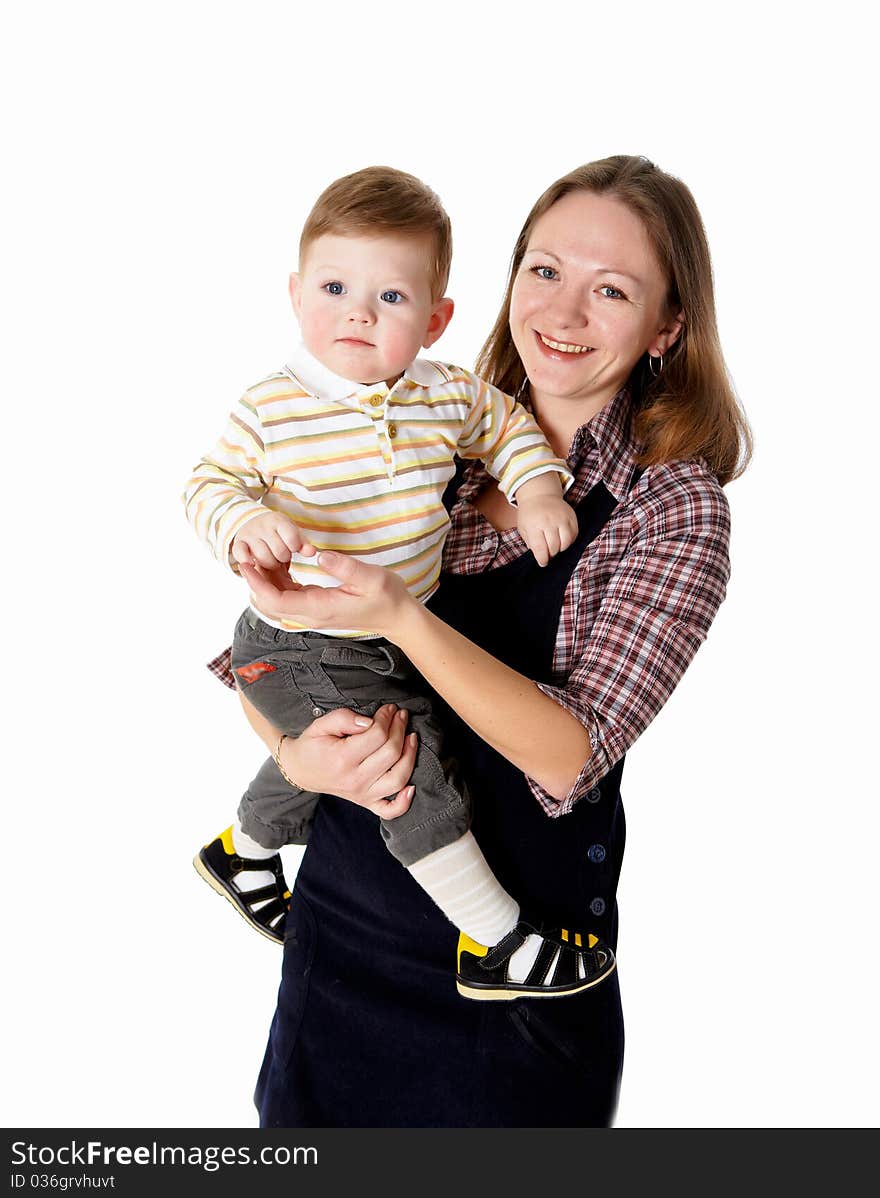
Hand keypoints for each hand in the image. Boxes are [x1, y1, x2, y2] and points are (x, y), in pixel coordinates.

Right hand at [231, 511, 315, 569]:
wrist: (253, 522)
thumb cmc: (278, 532)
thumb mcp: (292, 533)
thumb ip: (303, 544)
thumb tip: (312, 553)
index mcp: (278, 521)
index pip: (292, 539)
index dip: (295, 547)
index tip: (292, 547)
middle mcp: (262, 526)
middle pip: (279, 552)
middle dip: (283, 558)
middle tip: (281, 555)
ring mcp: (249, 535)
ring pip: (263, 558)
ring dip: (270, 564)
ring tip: (272, 560)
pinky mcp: (238, 543)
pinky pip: (240, 553)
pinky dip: (246, 560)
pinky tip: (252, 564)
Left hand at [239, 551, 414, 637]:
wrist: (396, 617)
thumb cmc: (386, 597)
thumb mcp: (371, 578)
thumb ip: (345, 567)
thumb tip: (320, 555)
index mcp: (319, 608)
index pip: (276, 601)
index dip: (257, 583)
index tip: (246, 564)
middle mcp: (311, 615)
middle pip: (269, 604)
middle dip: (254, 582)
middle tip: (247, 555)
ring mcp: (313, 614)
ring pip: (276, 602)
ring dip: (264, 582)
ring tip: (259, 557)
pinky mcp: (316, 609)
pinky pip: (288, 599)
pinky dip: (277, 583)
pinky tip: (279, 565)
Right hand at [279, 704, 417, 816]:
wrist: (301, 771)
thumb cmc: (313, 745)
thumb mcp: (321, 725)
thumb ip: (344, 718)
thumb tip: (369, 722)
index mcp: (342, 759)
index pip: (377, 735)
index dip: (387, 718)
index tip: (389, 708)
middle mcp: (355, 780)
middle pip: (391, 753)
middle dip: (400, 729)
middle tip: (400, 715)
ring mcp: (362, 795)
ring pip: (398, 779)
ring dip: (410, 756)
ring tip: (412, 737)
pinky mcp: (367, 803)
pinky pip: (390, 810)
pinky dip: (404, 802)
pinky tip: (412, 787)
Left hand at [516, 495, 578, 566]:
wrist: (540, 494)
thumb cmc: (529, 514)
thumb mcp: (523, 528)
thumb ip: (530, 543)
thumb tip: (540, 557)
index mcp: (534, 525)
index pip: (540, 549)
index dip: (542, 559)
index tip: (543, 563)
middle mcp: (549, 521)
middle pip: (554, 547)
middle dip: (551, 554)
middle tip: (548, 553)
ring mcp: (562, 518)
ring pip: (566, 542)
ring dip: (560, 548)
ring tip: (555, 546)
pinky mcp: (571, 517)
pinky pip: (574, 535)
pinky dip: (569, 541)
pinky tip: (562, 539)